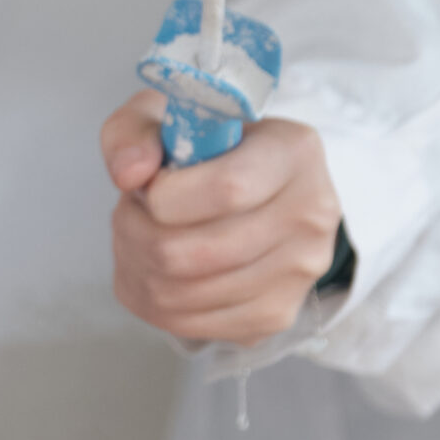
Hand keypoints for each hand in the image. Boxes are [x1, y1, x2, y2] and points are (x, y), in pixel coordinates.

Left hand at [101, 89, 340, 345]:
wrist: (259, 187)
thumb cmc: (211, 148)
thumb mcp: (169, 115)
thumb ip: (135, 130)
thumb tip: (129, 173)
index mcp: (293, 152)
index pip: (228, 189)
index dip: (165, 196)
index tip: (145, 186)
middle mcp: (309, 215)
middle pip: (201, 252)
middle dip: (139, 234)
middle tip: (132, 211)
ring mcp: (298, 273)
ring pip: (186, 294)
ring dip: (138, 266)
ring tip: (138, 234)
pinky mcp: (275, 314)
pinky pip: (189, 324)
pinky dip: (150, 298)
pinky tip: (150, 266)